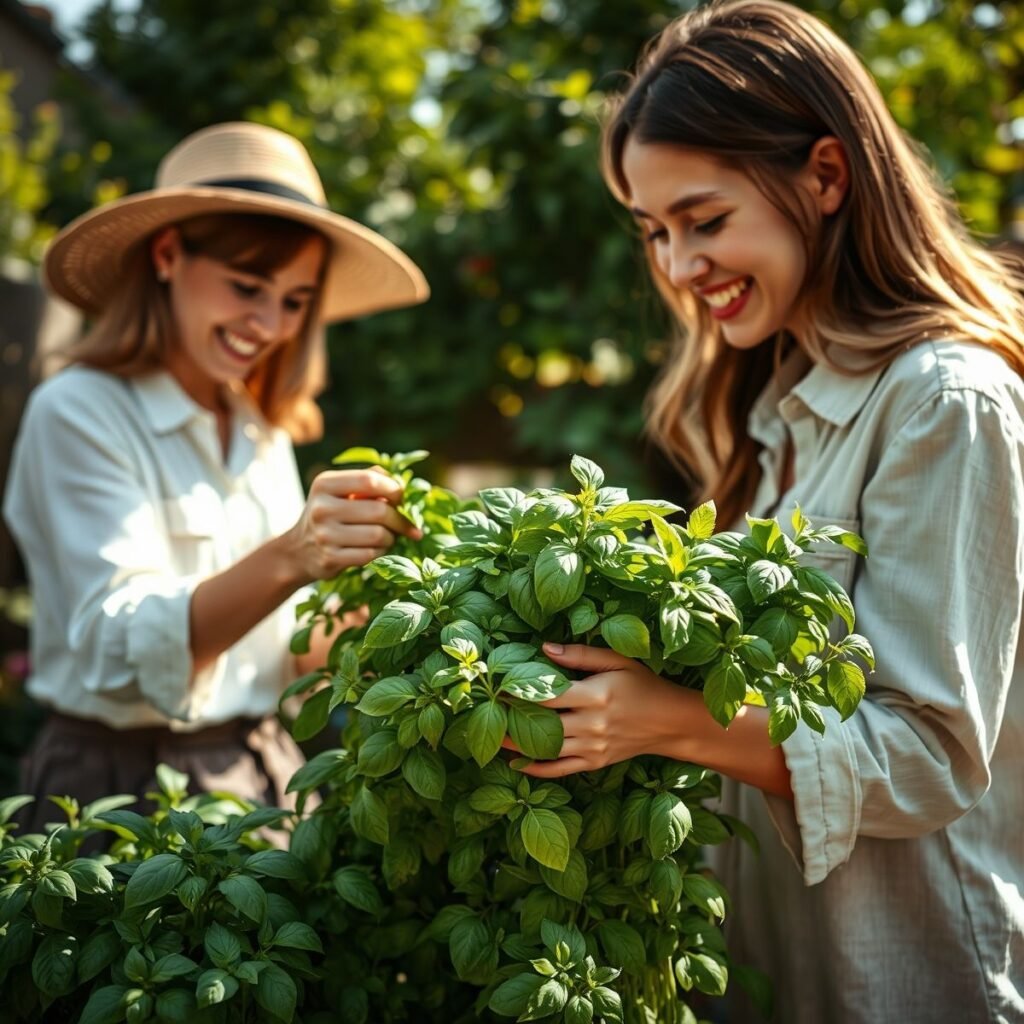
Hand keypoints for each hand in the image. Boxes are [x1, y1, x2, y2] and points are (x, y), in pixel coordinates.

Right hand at [281, 468, 420, 582]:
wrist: (299, 550)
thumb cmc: (331, 515)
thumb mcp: (340, 490)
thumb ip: (368, 479)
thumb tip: (401, 483)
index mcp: (325, 484)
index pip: (369, 480)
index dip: (393, 489)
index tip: (402, 498)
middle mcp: (322, 508)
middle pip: (378, 510)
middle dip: (399, 519)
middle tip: (405, 524)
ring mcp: (324, 535)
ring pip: (378, 535)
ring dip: (391, 537)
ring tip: (389, 536)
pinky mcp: (330, 558)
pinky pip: (370, 554)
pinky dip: (381, 552)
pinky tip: (379, 549)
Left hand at [506, 642, 698, 777]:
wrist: (671, 722)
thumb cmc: (642, 684)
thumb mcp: (617, 660)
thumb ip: (580, 654)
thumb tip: (544, 647)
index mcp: (595, 695)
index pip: (547, 695)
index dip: (519, 692)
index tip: (496, 687)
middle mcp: (591, 724)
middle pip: (541, 724)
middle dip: (512, 719)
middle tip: (486, 711)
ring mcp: (592, 748)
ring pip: (546, 749)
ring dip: (516, 744)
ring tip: (492, 734)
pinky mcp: (594, 763)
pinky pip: (559, 770)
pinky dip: (535, 769)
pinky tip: (515, 763)